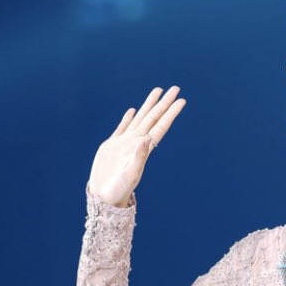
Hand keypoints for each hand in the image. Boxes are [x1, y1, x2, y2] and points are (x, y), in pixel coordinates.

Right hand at [87, 86, 186, 207]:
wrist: (104, 197)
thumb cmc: (119, 190)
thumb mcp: (130, 174)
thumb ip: (139, 157)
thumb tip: (146, 139)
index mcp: (143, 149)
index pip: (160, 126)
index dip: (170, 113)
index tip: (181, 101)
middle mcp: (136, 143)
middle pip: (152, 118)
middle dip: (163, 103)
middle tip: (174, 88)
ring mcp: (124, 143)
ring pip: (139, 119)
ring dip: (148, 106)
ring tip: (156, 91)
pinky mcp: (112, 146)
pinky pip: (122, 127)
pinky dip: (128, 118)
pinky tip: (132, 110)